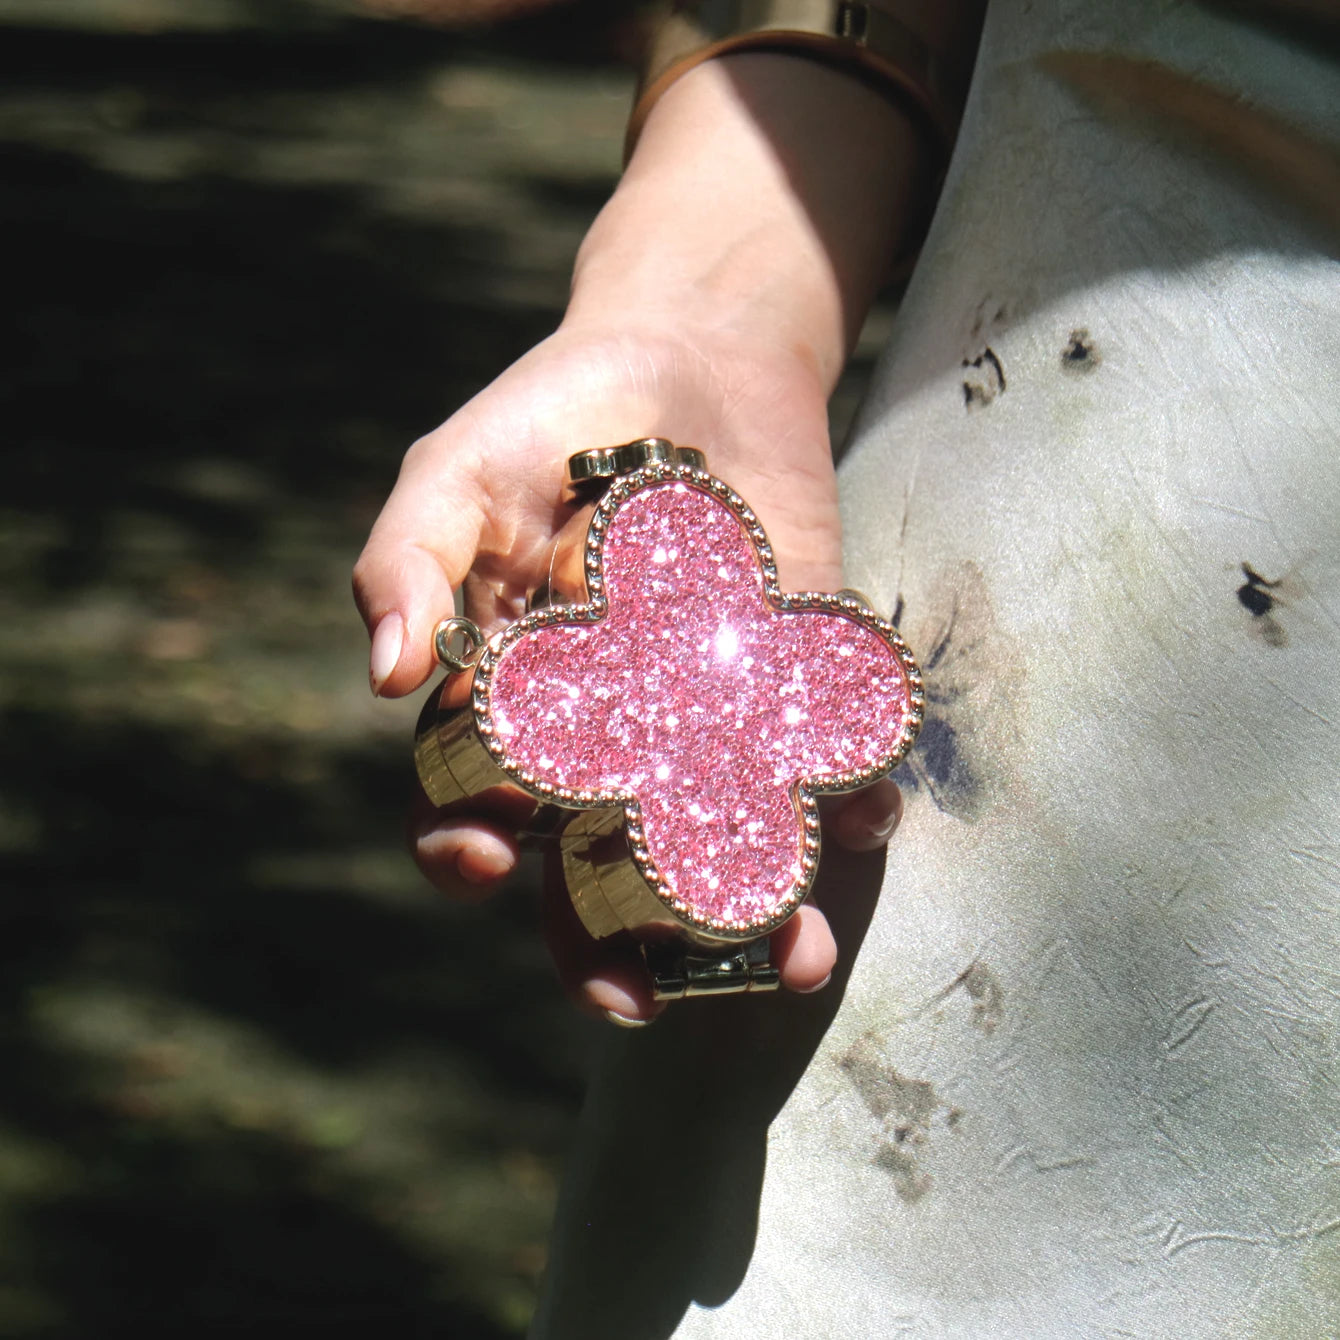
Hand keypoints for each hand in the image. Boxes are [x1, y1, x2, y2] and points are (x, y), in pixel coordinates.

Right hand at [353, 318, 901, 1021]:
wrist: (691, 350)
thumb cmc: (549, 416)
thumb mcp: (458, 473)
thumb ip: (408, 563)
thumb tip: (381, 679)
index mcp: (512, 707)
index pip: (474, 806)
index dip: (467, 849)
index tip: (482, 862)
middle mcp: (608, 736)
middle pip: (600, 866)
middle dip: (615, 942)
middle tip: (640, 1003)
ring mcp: (705, 720)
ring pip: (719, 841)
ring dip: (752, 910)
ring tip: (790, 957)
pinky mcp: (795, 685)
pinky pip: (819, 761)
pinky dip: (845, 798)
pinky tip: (863, 822)